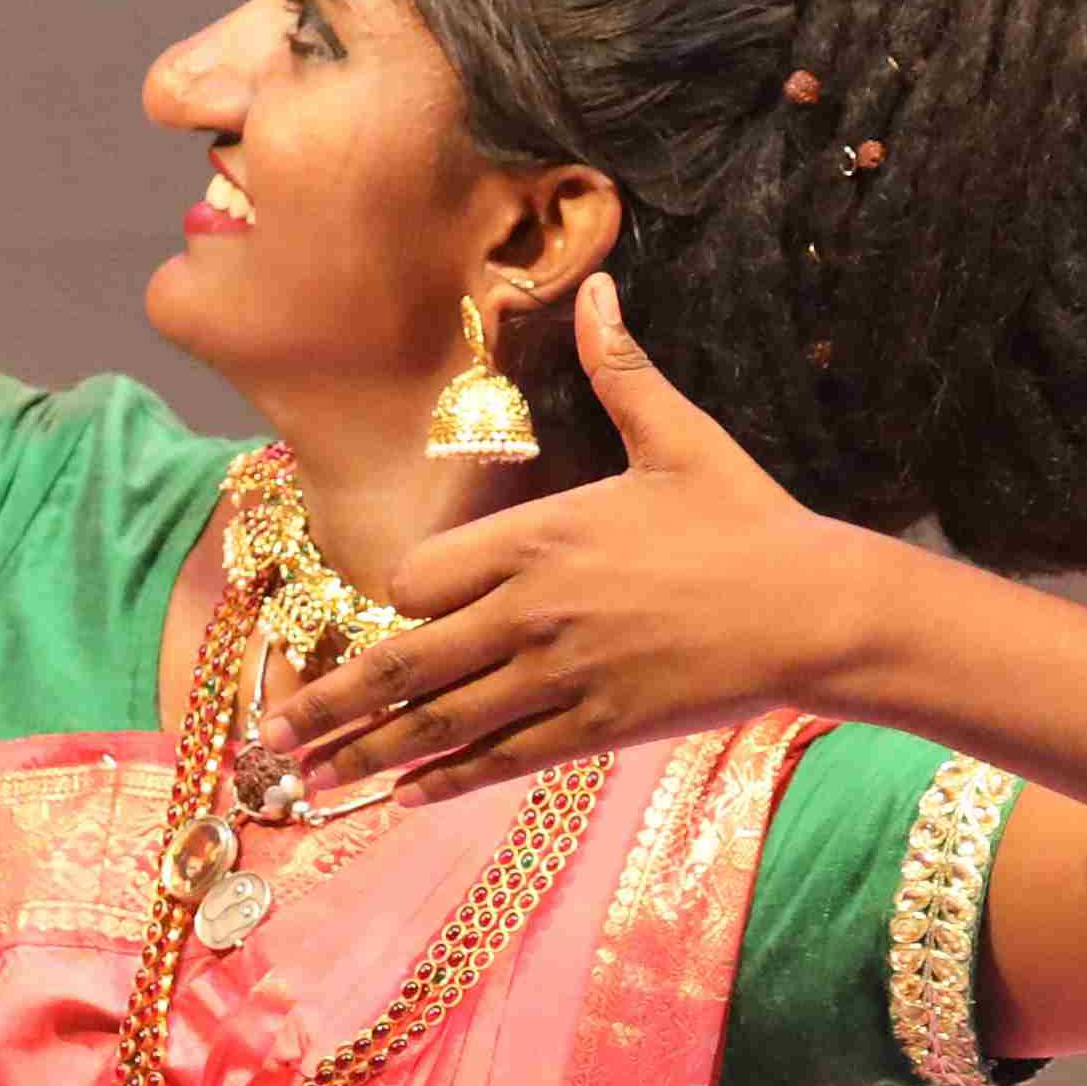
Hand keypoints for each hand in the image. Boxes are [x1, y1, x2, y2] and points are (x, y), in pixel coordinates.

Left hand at [260, 270, 903, 796]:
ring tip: (307, 783)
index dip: (395, 605)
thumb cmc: (748, 520)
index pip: (416, 583)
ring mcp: (561, 677)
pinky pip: (502, 760)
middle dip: (330, 704)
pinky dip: (447, 781)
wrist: (816, 610)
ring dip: (367, 756)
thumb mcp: (679, 436)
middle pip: (404, 665)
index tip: (389, 619)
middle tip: (270, 737)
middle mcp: (531, 612)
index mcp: (538, 537)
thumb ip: (621, 370)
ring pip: (441, 724)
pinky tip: (403, 798)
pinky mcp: (596, 726)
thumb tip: (600, 286)